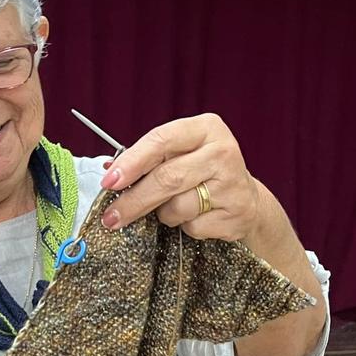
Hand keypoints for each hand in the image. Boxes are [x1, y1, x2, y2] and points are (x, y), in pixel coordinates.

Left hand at [100, 112, 260, 241]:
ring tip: (174, 209)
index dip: (131, 163)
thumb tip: (108, 170)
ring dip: (164, 214)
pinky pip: (193, 226)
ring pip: (177, 206)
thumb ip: (148, 159)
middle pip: (166, 178)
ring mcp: (233, 183)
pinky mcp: (237, 213)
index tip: (109, 182)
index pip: (160, 140)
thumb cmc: (202, 174)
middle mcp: (223, 151)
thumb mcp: (180, 156)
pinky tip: (197, 217)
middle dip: (134, 200)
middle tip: (111, 217)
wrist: (246, 200)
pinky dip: (185, 227)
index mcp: (206, 128)